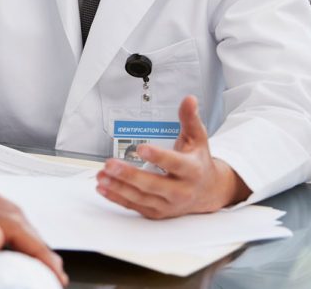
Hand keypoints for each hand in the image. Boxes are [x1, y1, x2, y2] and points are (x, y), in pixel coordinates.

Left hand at [0, 186, 66, 286]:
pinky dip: (7, 218)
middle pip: (11, 211)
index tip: (54, 273)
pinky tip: (10, 235)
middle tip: (53, 269)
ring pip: (1, 203)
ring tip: (38, 255)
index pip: (9, 226)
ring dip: (25, 227)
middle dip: (36, 240)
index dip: (37, 250)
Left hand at [95, 95, 250, 218]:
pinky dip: (117, 197)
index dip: (158, 157)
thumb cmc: (198, 162)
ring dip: (119, 186)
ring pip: (141, 197)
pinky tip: (103, 187)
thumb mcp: (198, 138)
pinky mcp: (157, 212)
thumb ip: (190, 118)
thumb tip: (189, 99)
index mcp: (192, 170)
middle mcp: (180, 190)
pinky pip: (134, 206)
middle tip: (110, 163)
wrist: (208, 192)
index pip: (174, 164)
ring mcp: (168, 204)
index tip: (141, 148)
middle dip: (130, 175)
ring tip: (102, 174)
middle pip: (153, 184)